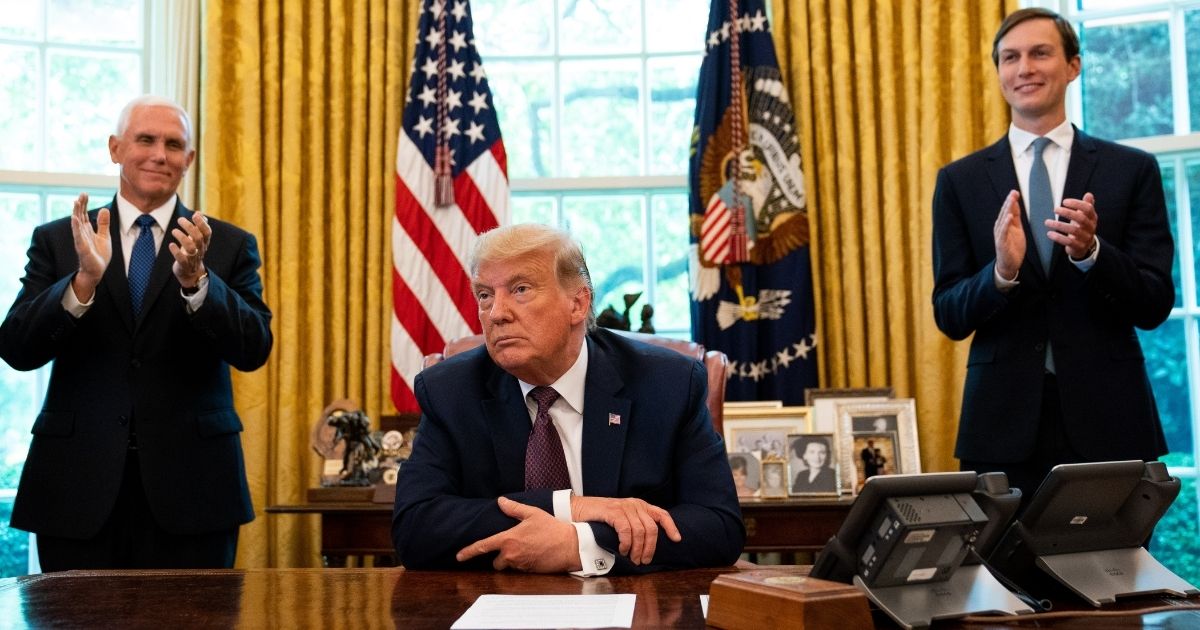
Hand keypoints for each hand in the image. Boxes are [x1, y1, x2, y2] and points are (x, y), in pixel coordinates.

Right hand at [69, 193, 110, 301]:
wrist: (97, 271)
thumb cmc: (99, 254)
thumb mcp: (104, 236)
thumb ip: (103, 224)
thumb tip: (104, 208)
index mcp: (87, 230)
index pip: (84, 214)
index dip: (84, 204)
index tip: (84, 193)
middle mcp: (82, 233)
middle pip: (79, 216)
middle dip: (80, 205)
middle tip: (82, 194)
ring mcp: (81, 240)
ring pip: (77, 224)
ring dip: (77, 213)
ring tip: (76, 202)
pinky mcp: (82, 248)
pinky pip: (78, 236)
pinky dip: (76, 227)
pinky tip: (75, 219)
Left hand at [169, 212, 210, 286]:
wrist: (191, 273)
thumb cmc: (193, 252)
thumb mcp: (197, 239)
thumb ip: (199, 226)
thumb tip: (199, 213)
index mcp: (204, 243)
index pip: (207, 232)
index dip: (202, 223)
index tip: (194, 215)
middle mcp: (200, 250)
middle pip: (198, 238)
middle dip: (189, 227)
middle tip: (180, 220)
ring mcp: (193, 258)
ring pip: (191, 248)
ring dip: (182, 237)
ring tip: (174, 231)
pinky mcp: (184, 265)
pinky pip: (182, 259)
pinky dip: (176, 251)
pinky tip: (171, 245)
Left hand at [455, 496, 580, 572]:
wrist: (569, 545)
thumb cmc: (552, 528)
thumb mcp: (532, 514)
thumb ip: (514, 508)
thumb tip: (501, 501)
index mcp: (508, 539)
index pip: (483, 547)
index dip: (468, 552)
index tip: (459, 556)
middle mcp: (511, 554)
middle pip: (496, 562)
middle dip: (501, 557)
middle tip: (514, 546)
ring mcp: (520, 565)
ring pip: (508, 566)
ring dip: (513, 560)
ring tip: (527, 549)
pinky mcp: (529, 572)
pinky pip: (520, 570)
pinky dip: (523, 564)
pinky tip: (534, 554)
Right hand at [570, 495, 680, 564]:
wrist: (578, 508)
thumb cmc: (600, 517)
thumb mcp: (622, 518)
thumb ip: (634, 525)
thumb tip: (646, 545)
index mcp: (640, 506)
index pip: (662, 514)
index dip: (671, 527)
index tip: (676, 539)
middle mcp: (635, 505)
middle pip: (652, 528)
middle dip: (650, 548)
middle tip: (643, 560)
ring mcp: (624, 507)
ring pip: (640, 532)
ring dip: (637, 549)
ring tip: (632, 558)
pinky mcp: (613, 512)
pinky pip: (626, 530)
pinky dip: (626, 543)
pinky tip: (623, 550)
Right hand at [993, 189, 1023, 280]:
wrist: (1009, 264)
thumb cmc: (1013, 247)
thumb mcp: (1017, 230)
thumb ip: (1016, 219)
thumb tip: (1016, 206)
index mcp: (1005, 224)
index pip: (1008, 210)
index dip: (1012, 201)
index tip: (1015, 192)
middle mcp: (1000, 227)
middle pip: (1005, 212)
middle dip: (1009, 202)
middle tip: (1013, 193)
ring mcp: (1000, 234)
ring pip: (1003, 219)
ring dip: (1007, 210)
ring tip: (1011, 201)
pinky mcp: (1001, 242)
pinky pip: (1003, 231)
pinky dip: (1006, 223)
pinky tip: (1009, 216)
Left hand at [1049, 192, 1097, 259]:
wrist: (1085, 246)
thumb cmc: (1082, 228)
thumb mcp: (1085, 217)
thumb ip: (1086, 206)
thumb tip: (1089, 194)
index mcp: (1092, 218)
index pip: (1087, 208)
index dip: (1077, 204)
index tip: (1064, 201)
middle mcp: (1090, 227)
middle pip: (1081, 218)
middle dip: (1067, 213)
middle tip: (1055, 209)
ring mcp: (1085, 237)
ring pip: (1073, 230)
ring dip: (1059, 225)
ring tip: (1047, 222)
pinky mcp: (1079, 246)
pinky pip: (1068, 241)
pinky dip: (1058, 237)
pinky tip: (1049, 233)